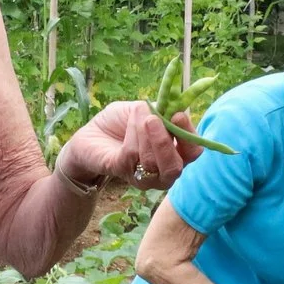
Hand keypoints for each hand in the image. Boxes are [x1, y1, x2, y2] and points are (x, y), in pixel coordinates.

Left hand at [57, 100, 196, 194]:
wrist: (90, 134)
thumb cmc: (120, 122)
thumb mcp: (143, 110)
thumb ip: (159, 110)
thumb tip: (173, 107)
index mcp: (174, 152)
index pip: (193, 151)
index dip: (189, 134)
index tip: (178, 114)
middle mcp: (162, 170)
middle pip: (175, 167)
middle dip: (164, 142)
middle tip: (152, 120)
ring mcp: (143, 176)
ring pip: (152, 162)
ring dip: (142, 134)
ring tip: (134, 117)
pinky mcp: (123, 172)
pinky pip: (132, 156)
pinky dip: (131, 137)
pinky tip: (125, 127)